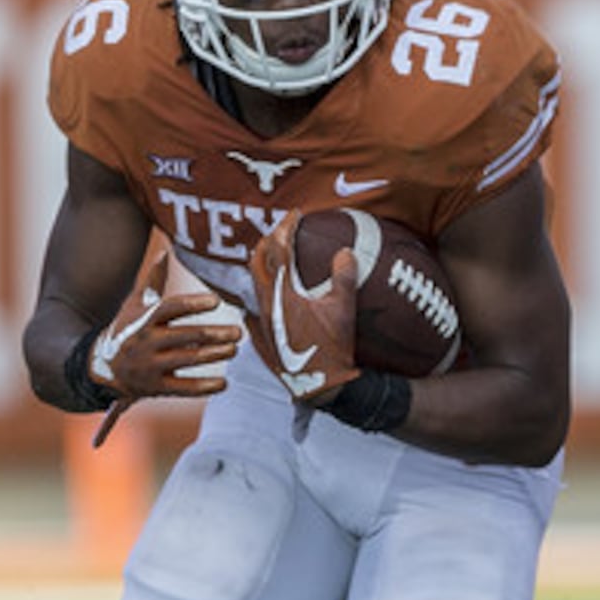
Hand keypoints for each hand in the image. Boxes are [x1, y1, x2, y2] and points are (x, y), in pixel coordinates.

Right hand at [83, 249, 240, 445]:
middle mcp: (147, 341)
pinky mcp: (155, 388)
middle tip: (238, 332)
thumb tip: (164, 252)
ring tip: (234, 349)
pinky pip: (183, 388)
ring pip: (187, 360)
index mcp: (144, 319)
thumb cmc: (126, 330)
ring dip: (214, 355)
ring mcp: (150, 366)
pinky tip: (224, 382)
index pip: (171, 308)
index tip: (217, 301)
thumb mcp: (134, 305)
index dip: (194, 304)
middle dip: (214, 334)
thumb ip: (152, 280)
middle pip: (185, 335)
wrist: (101, 368)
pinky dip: (205, 387)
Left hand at [250, 212, 358, 405]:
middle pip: (257, 261)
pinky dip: (262, 293)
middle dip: (267, 242)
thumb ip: (343, 277)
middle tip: (281, 233)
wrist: (319, 384)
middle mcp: (266, 303)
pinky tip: (271, 295)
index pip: (279, 250)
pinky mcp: (260, 335)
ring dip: (264, 266)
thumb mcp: (344, 310)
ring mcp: (260, 319)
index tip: (295, 215)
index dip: (286, 228)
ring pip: (253, 283)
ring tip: (277, 259)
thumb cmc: (333, 347)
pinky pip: (254, 306)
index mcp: (284, 292)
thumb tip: (345, 251)